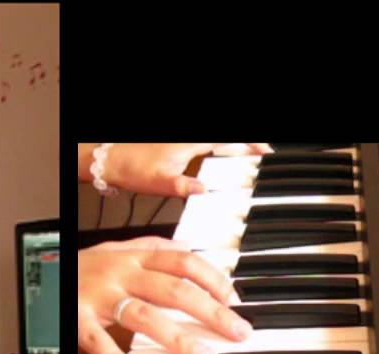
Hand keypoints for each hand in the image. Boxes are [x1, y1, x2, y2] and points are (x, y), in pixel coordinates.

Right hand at [78, 236, 251, 353]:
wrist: (36, 270)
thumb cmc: (82, 265)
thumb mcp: (117, 248)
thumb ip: (151, 249)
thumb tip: (188, 252)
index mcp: (134, 256)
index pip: (184, 261)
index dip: (213, 279)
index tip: (236, 300)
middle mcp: (121, 273)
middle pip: (174, 290)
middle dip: (211, 311)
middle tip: (237, 332)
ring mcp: (99, 296)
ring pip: (144, 315)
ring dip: (178, 338)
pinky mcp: (76, 318)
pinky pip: (97, 340)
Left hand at [85, 143, 272, 196]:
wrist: (114, 163)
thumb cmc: (134, 169)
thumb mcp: (159, 183)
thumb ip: (183, 186)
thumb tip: (203, 189)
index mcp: (190, 143)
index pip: (227, 139)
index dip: (248, 144)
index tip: (264, 151)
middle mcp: (190, 139)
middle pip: (226, 139)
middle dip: (247, 144)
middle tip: (264, 155)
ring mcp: (186, 141)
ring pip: (219, 140)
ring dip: (236, 146)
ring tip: (253, 156)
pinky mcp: (182, 145)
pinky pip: (209, 144)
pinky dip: (223, 148)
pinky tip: (228, 158)